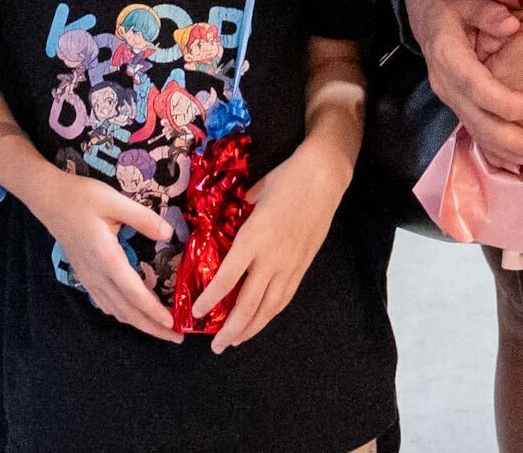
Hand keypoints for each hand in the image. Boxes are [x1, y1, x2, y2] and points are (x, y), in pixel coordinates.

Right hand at [24, 168, 179, 341]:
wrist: (48, 199)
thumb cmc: (81, 197)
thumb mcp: (114, 200)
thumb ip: (143, 218)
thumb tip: (169, 235)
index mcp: (107, 258)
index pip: (134, 293)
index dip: (153, 311)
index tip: (172, 324)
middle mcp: (97, 274)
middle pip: (126, 310)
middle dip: (151, 327)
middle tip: (176, 338)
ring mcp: (88, 277)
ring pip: (115, 310)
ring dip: (138, 323)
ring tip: (160, 330)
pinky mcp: (84, 274)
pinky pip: (105, 302)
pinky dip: (122, 313)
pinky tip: (132, 313)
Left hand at [190, 144, 346, 350]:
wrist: (324, 177)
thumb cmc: (287, 178)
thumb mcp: (254, 193)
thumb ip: (239, 210)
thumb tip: (229, 216)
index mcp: (253, 238)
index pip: (228, 278)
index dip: (211, 300)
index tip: (197, 313)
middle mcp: (271, 258)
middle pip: (249, 303)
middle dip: (231, 328)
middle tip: (216, 346)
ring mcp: (290, 264)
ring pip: (269, 306)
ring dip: (251, 328)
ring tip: (236, 341)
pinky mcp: (303, 265)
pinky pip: (285, 296)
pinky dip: (271, 313)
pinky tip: (262, 320)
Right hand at [405, 0, 522, 172]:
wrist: (423, 9)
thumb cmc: (448, 0)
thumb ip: (486, 11)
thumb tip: (510, 26)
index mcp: (448, 56)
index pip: (475, 87)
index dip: (504, 102)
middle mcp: (446, 84)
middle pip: (478, 121)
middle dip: (514, 140)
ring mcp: (451, 98)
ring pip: (478, 134)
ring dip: (510, 151)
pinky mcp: (458, 104)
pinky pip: (477, 134)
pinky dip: (497, 152)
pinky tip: (520, 163)